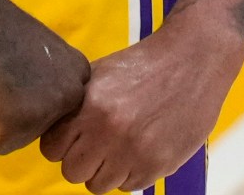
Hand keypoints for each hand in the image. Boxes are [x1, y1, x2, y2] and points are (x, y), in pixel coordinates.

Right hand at [0, 0, 88, 154]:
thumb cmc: (0, 26)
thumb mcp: (45, 53)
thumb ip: (50, 79)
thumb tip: (36, 102)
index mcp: (80, 75)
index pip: (54, 107)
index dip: (27, 93)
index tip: (17, 70)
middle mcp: (72, 97)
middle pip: (37, 126)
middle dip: (13, 109)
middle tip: (1, 77)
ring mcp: (47, 114)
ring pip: (14, 137)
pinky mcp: (17, 127)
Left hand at [37, 19, 239, 191]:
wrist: (192, 61)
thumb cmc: (142, 65)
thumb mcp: (98, 75)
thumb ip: (75, 106)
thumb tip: (53, 131)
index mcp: (91, 108)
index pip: (51, 149)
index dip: (60, 143)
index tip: (72, 136)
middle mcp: (111, 134)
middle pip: (73, 172)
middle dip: (80, 159)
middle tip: (95, 144)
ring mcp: (136, 153)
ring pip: (99, 185)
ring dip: (105, 170)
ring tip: (118, 147)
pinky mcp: (160, 165)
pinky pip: (129, 186)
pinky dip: (130, 173)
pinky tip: (138, 149)